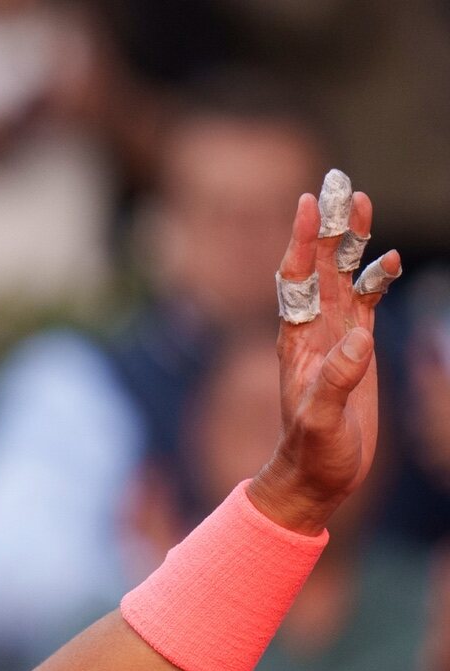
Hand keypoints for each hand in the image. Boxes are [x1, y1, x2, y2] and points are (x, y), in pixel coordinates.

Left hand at [248, 182, 400, 533]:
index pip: (295, 278)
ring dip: (351, 241)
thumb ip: (335, 380)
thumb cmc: (313, 451)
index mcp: (294, 340)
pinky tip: (387, 260)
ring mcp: (332, 336)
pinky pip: (364, 303)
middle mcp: (309, 330)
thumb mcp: (320, 419)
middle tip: (339, 183)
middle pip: (319, 264)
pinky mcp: (355, 349)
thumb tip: (357, 339)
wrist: (318, 476)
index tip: (307, 203)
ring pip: (342, 275)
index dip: (301, 240)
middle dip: (328, 225)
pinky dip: (375, 279)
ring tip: (362, 201)